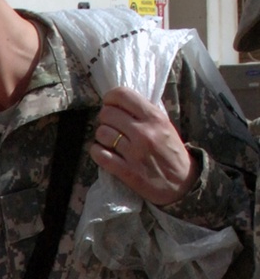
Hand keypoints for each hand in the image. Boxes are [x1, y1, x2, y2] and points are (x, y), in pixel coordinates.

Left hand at [90, 86, 198, 206]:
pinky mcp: (126, 171)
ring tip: (109, 140)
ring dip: (101, 136)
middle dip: (104, 119)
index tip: (110, 105)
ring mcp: (134, 152)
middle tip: (110, 125)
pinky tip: (103, 152)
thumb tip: (121, 101)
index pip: (122, 95)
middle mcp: (144, 132)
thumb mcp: (164, 125)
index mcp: (154, 117)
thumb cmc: (170, 151)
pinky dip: (97, 152)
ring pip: (101, 134)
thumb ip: (145, 112)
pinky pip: (100, 155)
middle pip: (107, 114)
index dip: (110, 98)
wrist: (181, 183)